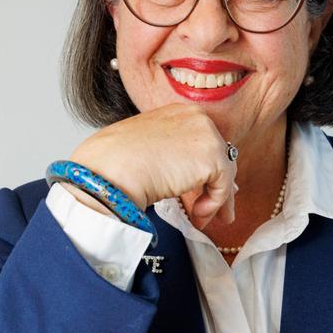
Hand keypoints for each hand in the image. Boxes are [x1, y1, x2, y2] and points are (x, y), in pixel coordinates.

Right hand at [67, 103, 236, 230]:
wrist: (109, 170)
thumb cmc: (114, 162)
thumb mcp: (147, 150)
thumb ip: (173, 157)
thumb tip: (190, 177)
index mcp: (178, 112)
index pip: (201, 142)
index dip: (204, 169)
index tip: (202, 190)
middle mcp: (196, 117)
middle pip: (218, 155)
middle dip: (215, 185)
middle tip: (209, 209)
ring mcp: (207, 134)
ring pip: (223, 173)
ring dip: (213, 200)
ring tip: (199, 220)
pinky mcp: (213, 156)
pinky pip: (223, 188)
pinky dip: (213, 206)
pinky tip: (196, 216)